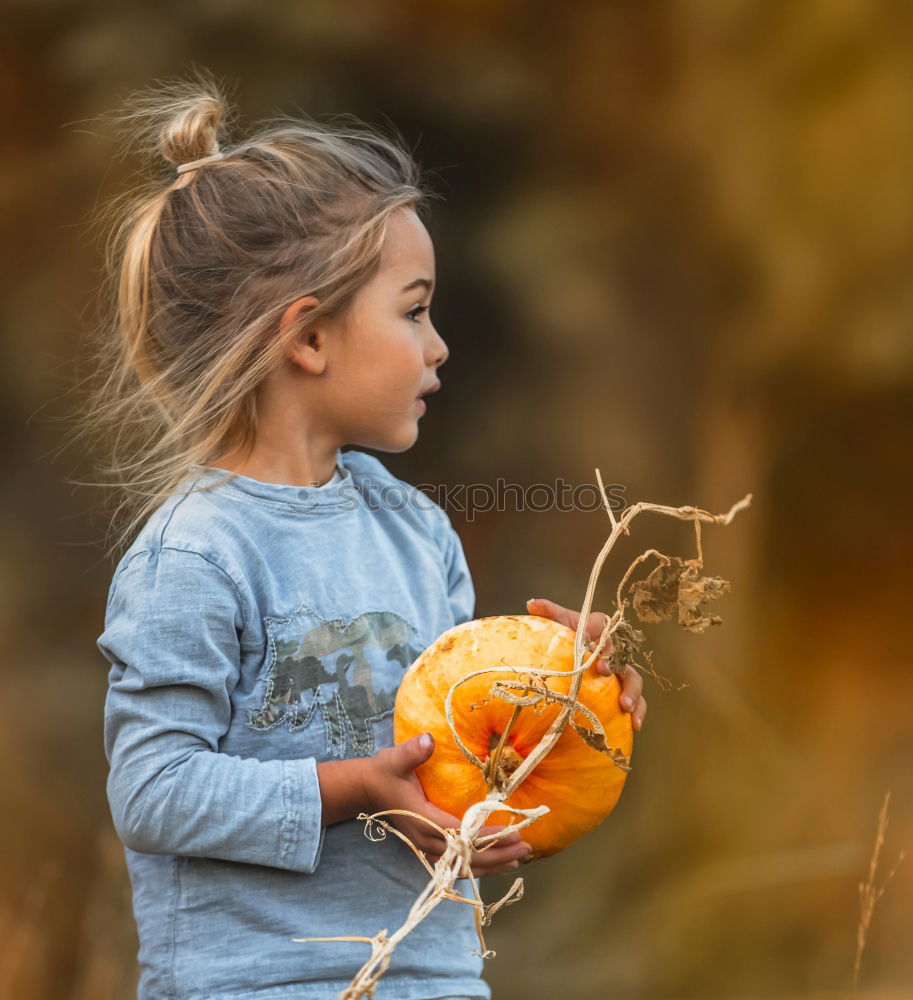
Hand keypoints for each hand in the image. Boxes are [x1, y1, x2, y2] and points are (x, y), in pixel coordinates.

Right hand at [363, 733, 532, 876]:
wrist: (368, 790)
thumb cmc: (385, 772)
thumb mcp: (395, 759)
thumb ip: (412, 751)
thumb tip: (428, 740)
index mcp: (421, 820)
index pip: (459, 834)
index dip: (485, 837)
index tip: (511, 833)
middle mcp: (425, 840)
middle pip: (466, 857)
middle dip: (498, 855)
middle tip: (526, 847)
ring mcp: (427, 847)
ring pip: (463, 866)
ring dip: (493, 864)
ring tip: (520, 858)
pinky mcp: (430, 847)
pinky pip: (457, 864)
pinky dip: (479, 866)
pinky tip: (499, 863)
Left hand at [526, 597, 646, 731]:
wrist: (567, 659)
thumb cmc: (563, 640)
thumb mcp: (556, 625)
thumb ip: (548, 613)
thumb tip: (532, 603)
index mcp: (596, 630)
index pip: (602, 625)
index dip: (598, 632)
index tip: (590, 641)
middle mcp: (612, 650)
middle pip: (620, 653)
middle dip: (614, 662)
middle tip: (603, 672)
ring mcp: (620, 672)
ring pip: (633, 679)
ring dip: (632, 691)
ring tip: (625, 706)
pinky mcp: (622, 692)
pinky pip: (636, 702)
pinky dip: (638, 712)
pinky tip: (634, 725)